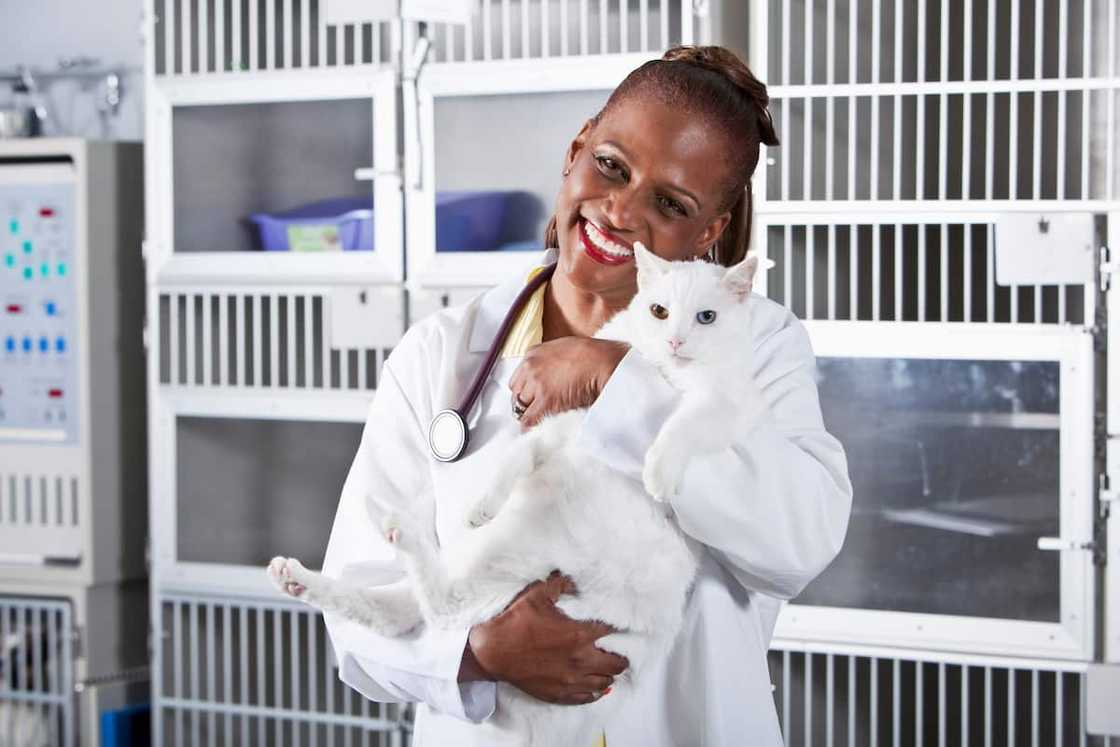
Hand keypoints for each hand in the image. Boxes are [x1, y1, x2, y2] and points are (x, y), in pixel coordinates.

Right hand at [462, 572, 628, 704]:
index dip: (619, 626)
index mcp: (578, 634)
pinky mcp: (559, 694)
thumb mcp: (538, 595)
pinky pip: (587, 698)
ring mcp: (570, 680)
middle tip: (620, 650)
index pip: (612, 631)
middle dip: (621, 655)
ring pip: (604, 682)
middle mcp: (579, 660)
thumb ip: (560, 585)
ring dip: (609, 674)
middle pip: (616, 663)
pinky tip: (597, 687)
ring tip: (608, 667)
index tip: (621, 624)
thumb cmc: (515, 623)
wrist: (492, 652)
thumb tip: (573, 579)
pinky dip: (595, 692)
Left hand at [510, 338, 628, 428]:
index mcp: (533, 354)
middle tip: (530, 410)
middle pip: (516, 391)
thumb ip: (549, 360)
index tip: (527, 396)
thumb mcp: (562, 348)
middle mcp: (530, 368)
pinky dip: (529, 426)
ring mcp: (537, 384)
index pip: (517, 377)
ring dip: (526, 413)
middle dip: (523, 401)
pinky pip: (529, 418)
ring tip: (534, 420)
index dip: (523, 389)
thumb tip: (549, 374)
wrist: (600, 361)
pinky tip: (531, 430)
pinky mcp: (545, 400)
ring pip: (520, 405)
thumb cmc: (589, 354)